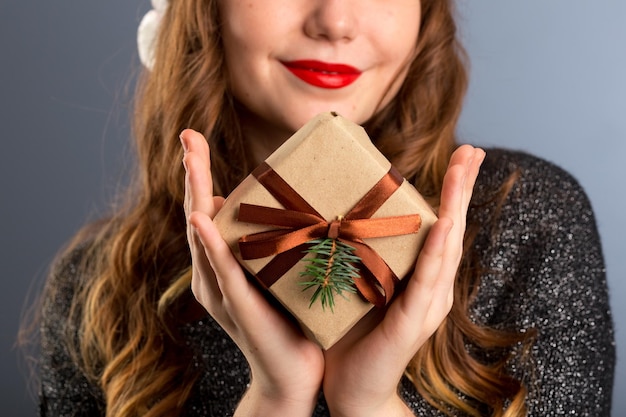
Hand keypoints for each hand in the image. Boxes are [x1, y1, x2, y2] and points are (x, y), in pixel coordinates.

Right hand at [180, 129, 323, 416]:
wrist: (294, 372)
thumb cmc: (291, 319)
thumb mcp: (279, 270)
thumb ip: (272, 241)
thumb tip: (285, 204)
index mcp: (224, 261)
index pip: (206, 209)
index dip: (198, 173)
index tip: (193, 137)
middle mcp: (213, 272)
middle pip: (197, 214)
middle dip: (192, 173)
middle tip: (188, 136)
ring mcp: (222, 289)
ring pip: (203, 236)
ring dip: (196, 196)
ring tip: (191, 160)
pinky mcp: (238, 306)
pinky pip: (222, 271)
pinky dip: (209, 244)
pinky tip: (201, 220)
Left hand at [322, 145, 484, 416]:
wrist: (352, 388)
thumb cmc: (352, 335)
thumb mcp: (359, 283)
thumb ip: (363, 254)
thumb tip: (341, 213)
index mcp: (420, 278)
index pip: (441, 227)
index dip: (453, 192)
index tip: (463, 157)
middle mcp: (432, 289)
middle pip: (453, 230)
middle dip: (462, 188)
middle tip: (474, 150)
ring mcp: (426, 306)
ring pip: (447, 249)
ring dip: (455, 208)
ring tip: (465, 170)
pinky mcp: (411, 324)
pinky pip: (427, 283)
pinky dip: (436, 253)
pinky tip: (443, 226)